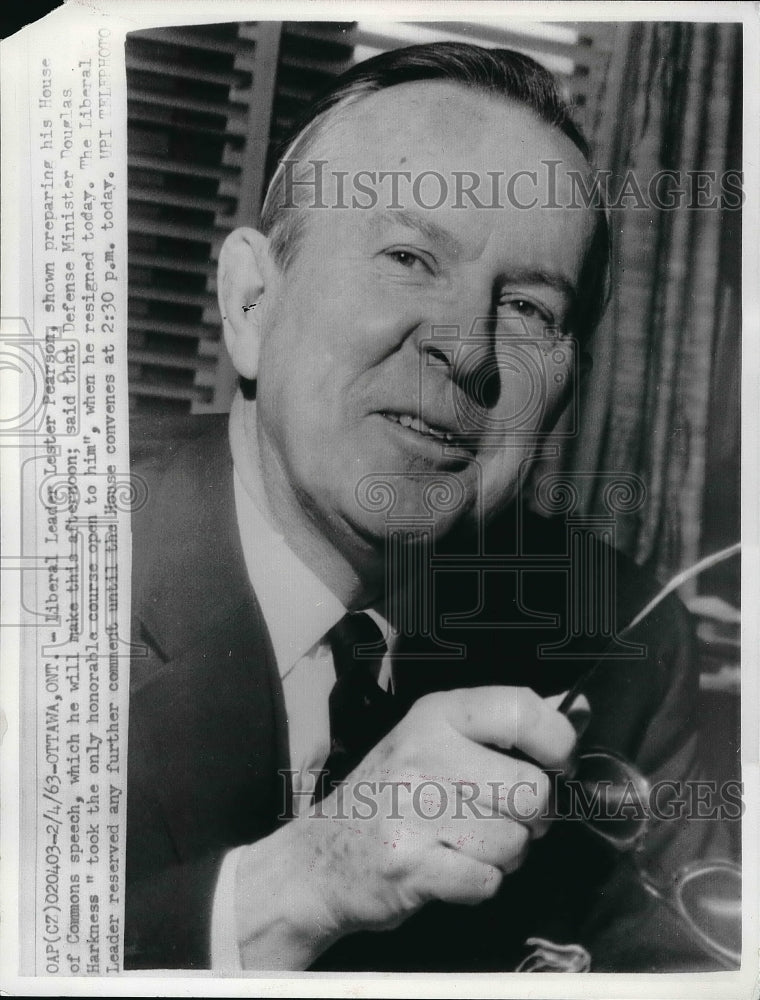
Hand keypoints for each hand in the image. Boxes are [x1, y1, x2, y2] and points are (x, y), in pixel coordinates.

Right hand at [234, 686, 576, 967]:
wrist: (320, 859)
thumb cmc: (392, 794)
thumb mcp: (437, 738)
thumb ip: (506, 723)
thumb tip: (580, 708)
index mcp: (435, 715)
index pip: (522, 709)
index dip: (559, 743)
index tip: (557, 765)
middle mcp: (424, 754)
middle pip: (533, 791)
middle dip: (532, 816)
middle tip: (503, 816)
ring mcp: (415, 811)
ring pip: (516, 841)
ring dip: (505, 853)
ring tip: (468, 842)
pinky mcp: (412, 865)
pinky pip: (488, 881)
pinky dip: (479, 884)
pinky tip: (451, 867)